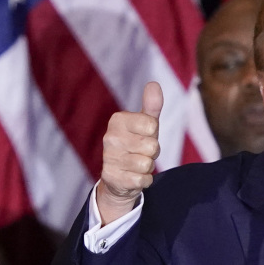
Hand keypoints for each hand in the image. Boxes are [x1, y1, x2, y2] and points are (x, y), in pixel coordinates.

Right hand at [96, 82, 162, 224]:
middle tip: (141, 152)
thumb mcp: (145, 124)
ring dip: (147, 167)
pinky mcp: (112, 178)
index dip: (153, 134)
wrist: (119, 176)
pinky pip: (143, 180)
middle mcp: (109, 138)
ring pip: (148, 164)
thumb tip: (154, 84)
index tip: (144, 135)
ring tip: (136, 164)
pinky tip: (132, 176)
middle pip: (152, 146)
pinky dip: (143, 180)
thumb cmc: (136, 144)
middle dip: (152, 152)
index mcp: (118, 120)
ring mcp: (109, 158)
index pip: (152, 125)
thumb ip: (151, 106)